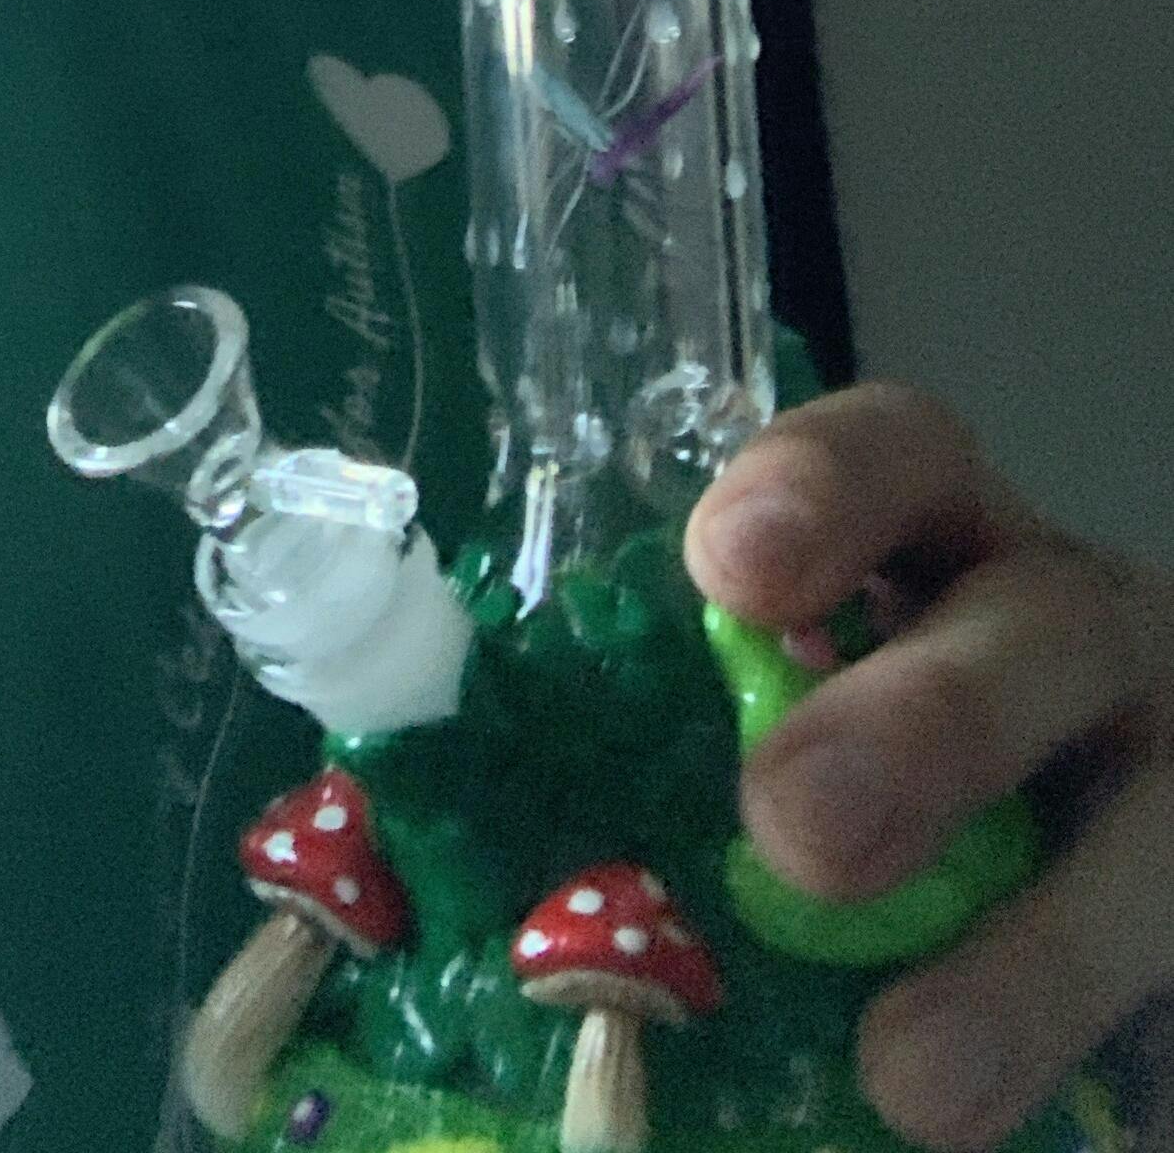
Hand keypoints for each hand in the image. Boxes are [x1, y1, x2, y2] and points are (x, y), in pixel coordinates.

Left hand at [684, 382, 1173, 1150]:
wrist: (1102, 880)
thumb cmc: (876, 786)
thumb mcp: (793, 723)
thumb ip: (670, 754)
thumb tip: (441, 854)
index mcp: (946, 549)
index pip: (902, 456)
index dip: (821, 490)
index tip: (728, 569)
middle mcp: (1074, 635)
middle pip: (1035, 629)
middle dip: (924, 722)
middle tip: (797, 827)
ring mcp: (1169, 780)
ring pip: (1155, 829)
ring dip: (1035, 955)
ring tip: (910, 1076)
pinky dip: (1117, 1058)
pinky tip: (1024, 1125)